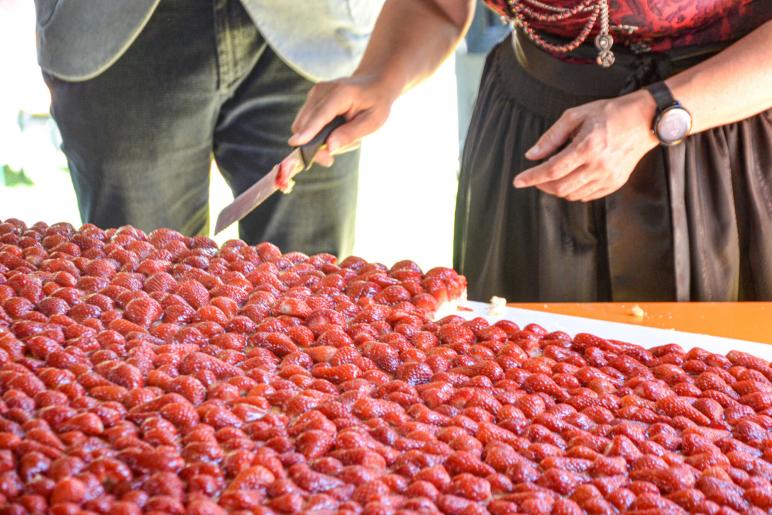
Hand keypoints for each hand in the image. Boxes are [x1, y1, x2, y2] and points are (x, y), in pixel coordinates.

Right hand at [288, 73, 399, 167]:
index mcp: (340, 93)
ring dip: (316, 140)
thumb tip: (329, 147)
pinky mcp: (310, 100)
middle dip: (312, 145)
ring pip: (302, 126)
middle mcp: (322, 91)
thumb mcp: (372, 122)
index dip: (308, 130)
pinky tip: (334, 132)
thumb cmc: (375, 103)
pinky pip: (305, 124)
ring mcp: (313, 94)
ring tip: (339, 139)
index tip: (295, 143)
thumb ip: (351, 134)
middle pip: (305, 123)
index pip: (321, 114)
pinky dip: (316, 134)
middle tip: (330, 159)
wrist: (372, 83)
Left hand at [513, 90, 659, 201]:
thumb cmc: (612, 113)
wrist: (645, 120)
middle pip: (560, 187)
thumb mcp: (576, 115)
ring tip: (551, 177)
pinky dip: (572, 191)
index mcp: (587, 147)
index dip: (531, 177)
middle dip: (541, 185)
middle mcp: (598, 165)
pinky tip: (570, 180)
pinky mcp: (615, 183)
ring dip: (556, 189)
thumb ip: (551, 136)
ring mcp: (608, 177)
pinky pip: (587, 196)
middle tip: (534, 177)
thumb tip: (532, 155)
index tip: (518, 181)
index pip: (551, 170)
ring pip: (572, 194)